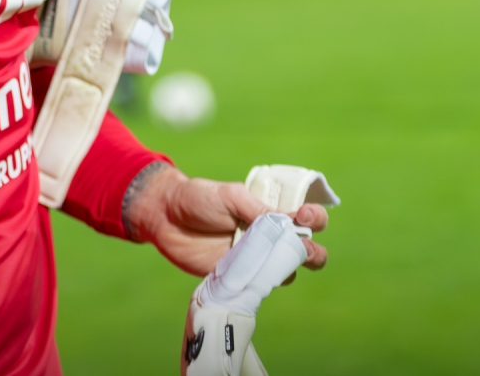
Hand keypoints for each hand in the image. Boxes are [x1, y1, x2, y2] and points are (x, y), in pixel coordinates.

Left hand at [123, 164, 327, 277]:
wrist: (165, 217)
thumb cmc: (198, 199)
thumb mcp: (229, 195)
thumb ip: (256, 208)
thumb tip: (287, 224)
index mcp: (271, 211)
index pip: (307, 216)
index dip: (314, 217)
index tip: (304, 215)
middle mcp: (270, 236)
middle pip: (308, 248)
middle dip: (314, 250)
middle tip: (302, 247)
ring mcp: (256, 258)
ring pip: (288, 270)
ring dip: (290, 267)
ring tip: (277, 261)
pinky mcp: (240, 276)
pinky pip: (262, 285)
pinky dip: (265, 283)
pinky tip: (257, 277)